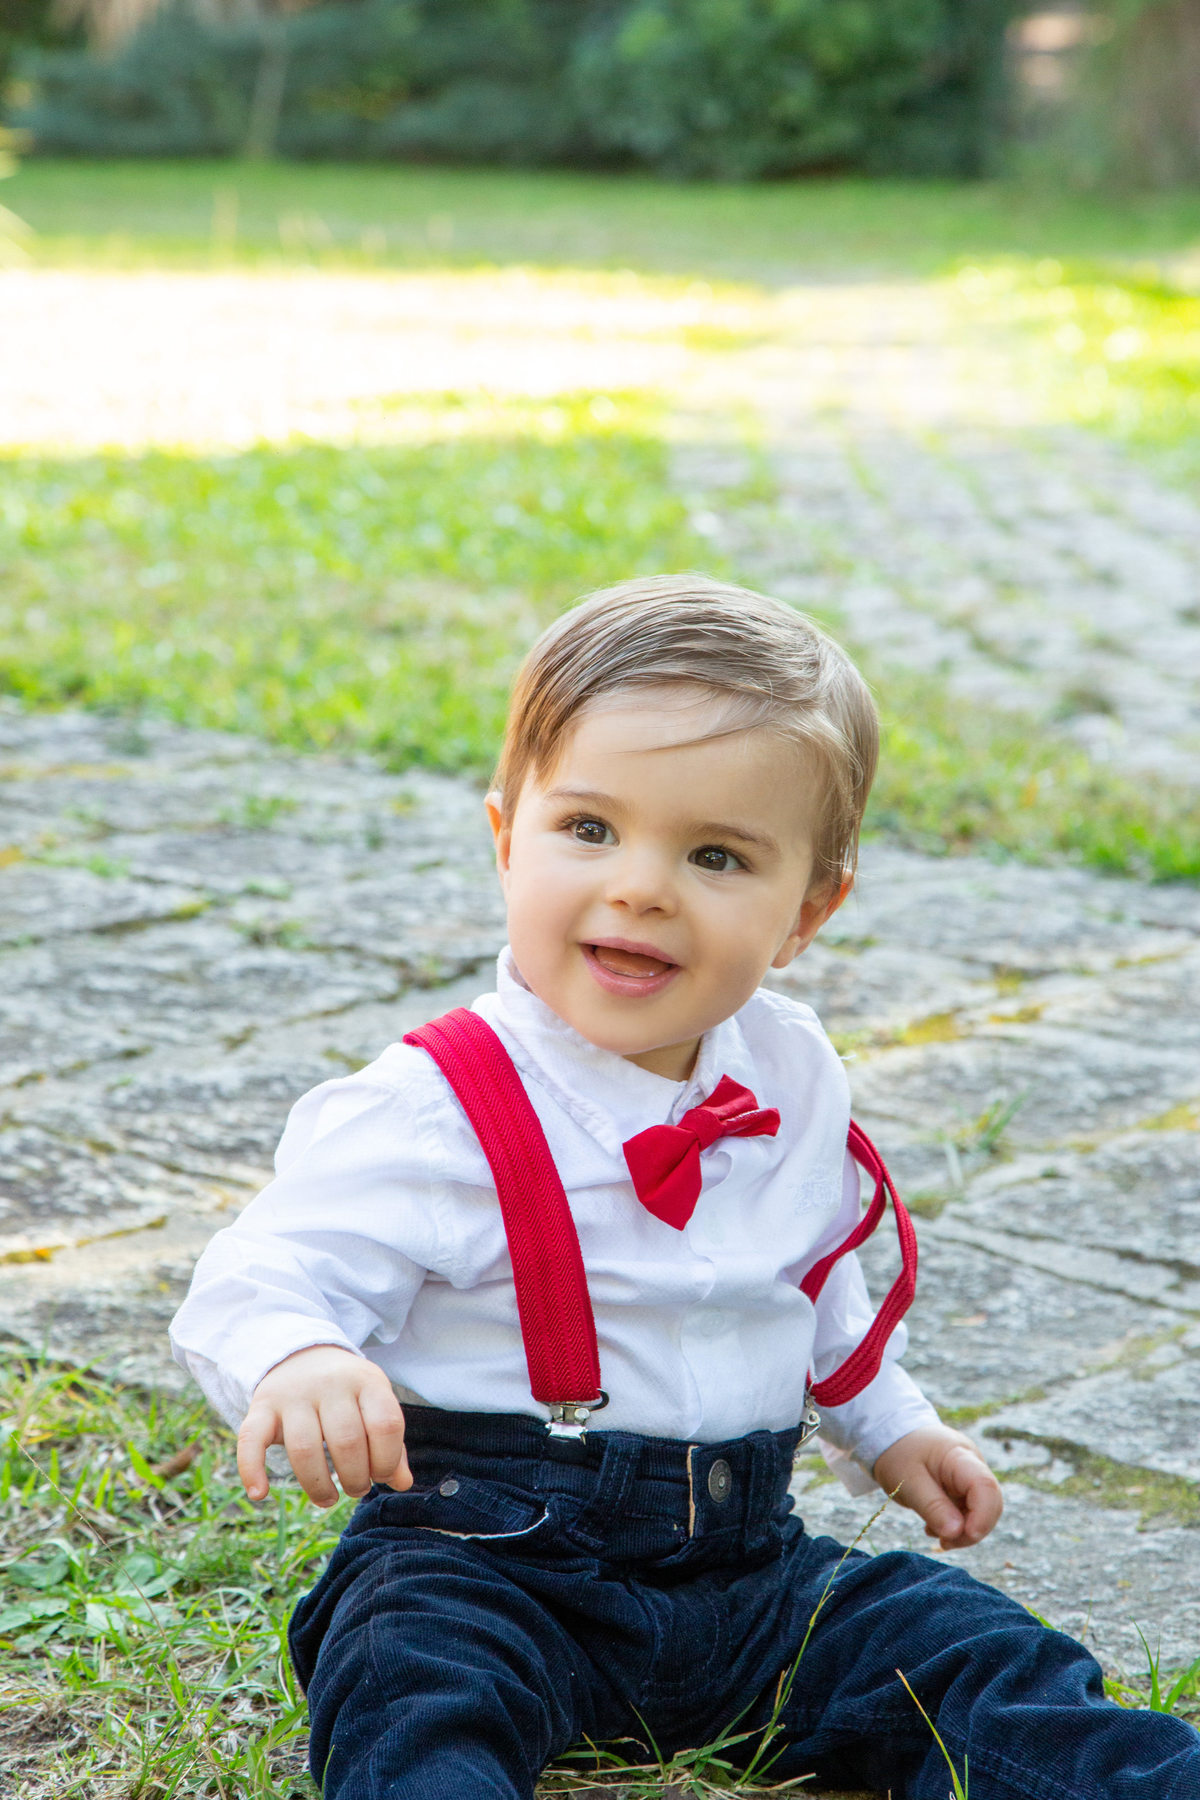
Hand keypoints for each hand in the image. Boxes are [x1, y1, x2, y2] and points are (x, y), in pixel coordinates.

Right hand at [237, 1344, 412, 1507]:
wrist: (302, 1354)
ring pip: (305, 1448)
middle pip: (346, 1441)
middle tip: (355, 1487)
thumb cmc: (347, 1393)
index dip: (388, 1460)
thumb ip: (391, 1442)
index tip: (382, 1475)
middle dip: (355, 1478)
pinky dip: (251, 1469)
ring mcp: (293, 1394)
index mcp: (366, 1380)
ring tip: (328, 1498)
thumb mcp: (374, 1404)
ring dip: (318, 1485)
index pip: (386, 1425)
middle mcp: (330, 1383)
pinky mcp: (262, 1406)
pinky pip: (251, 1439)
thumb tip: (402, 1484)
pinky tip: (260, 1493)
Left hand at [872, 1425, 1001, 1550]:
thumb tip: (957, 1532)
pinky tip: (933, 1527)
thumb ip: (932, 1506)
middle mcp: (972, 1464)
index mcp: (958, 1456)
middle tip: (944, 1542)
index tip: (965, 1535)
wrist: (892, 1436)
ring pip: (981, 1511)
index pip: (984, 1485)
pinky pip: (968, 1511)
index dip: (983, 1516)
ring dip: (962, 1531)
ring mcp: (970, 1476)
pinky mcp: (964, 1487)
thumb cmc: (898, 1454)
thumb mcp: (907, 1481)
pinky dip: (954, 1525)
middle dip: (972, 1530)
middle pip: (990, 1502)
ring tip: (932, 1532)